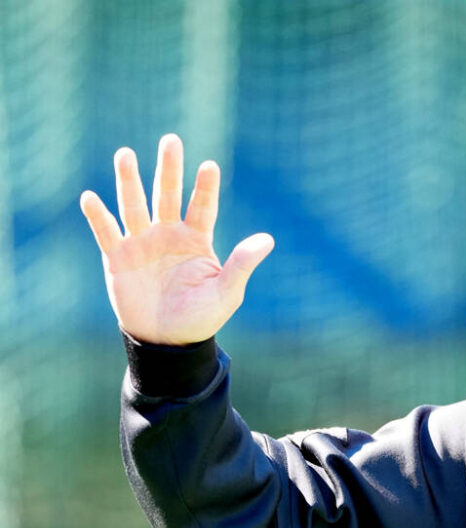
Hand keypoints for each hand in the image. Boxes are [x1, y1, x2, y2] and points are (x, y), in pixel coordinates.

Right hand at [80, 133, 273, 345]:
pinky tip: (91, 197)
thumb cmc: (201, 318)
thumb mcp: (227, 292)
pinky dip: (98, 216)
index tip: (210, 165)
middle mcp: (168, 235)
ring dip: (129, 181)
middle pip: (167, 195)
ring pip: (134, 205)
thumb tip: (268, 239)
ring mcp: (141, 243)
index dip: (205, 187)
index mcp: (195, 241)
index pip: (202, 207)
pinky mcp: (117, 257)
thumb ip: (242, 264)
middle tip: (171, 140)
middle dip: (168, 169)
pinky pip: (106, 232)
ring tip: (126, 154)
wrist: (168, 342)